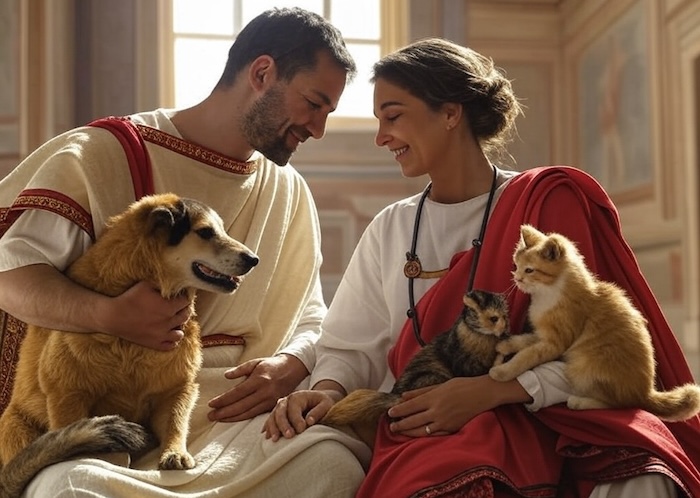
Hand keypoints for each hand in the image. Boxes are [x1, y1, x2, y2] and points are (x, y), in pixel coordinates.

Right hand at [104, 281, 190, 350]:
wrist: (113, 316)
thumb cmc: (129, 298)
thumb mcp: (146, 285)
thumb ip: (161, 284)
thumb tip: (173, 283)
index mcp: (168, 307)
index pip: (186, 302)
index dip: (185, 297)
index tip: (181, 296)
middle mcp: (168, 322)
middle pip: (185, 316)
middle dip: (184, 310)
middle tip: (179, 306)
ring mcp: (162, 335)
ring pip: (180, 333)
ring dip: (179, 326)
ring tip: (174, 321)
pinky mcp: (154, 344)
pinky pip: (171, 345)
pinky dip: (172, 340)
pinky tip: (168, 333)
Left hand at [207, 354, 308, 422]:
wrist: (293, 369)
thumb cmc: (271, 365)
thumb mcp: (256, 362)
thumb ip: (241, 369)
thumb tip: (226, 376)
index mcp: (259, 379)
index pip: (237, 393)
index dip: (223, 400)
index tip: (211, 404)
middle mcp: (264, 392)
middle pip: (241, 406)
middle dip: (224, 412)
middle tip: (210, 416)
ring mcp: (270, 401)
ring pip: (248, 413)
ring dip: (231, 418)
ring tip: (218, 419)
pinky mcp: (273, 406)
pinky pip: (255, 415)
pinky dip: (243, 418)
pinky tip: (233, 419)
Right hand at [262, 389, 341, 440]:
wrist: (317, 400)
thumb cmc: (322, 403)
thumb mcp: (326, 404)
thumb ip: (319, 411)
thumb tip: (309, 421)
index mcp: (298, 396)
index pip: (294, 408)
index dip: (296, 419)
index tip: (301, 430)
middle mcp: (286, 401)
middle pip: (281, 412)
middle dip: (283, 425)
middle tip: (289, 436)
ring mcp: (280, 407)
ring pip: (273, 416)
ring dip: (273, 428)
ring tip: (275, 439)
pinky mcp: (277, 415)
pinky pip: (270, 421)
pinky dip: (268, 428)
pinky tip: (267, 437)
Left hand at [386, 375, 514, 436]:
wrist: (483, 394)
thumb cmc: (462, 386)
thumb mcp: (440, 385)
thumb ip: (421, 392)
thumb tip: (403, 395)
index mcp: (433, 398)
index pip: (410, 406)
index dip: (399, 410)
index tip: (390, 413)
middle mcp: (436, 411)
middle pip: (413, 420)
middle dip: (400, 424)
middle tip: (391, 427)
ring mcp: (444, 422)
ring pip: (421, 430)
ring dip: (409, 432)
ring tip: (400, 432)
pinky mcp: (452, 429)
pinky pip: (434, 435)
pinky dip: (424, 436)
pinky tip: (417, 436)